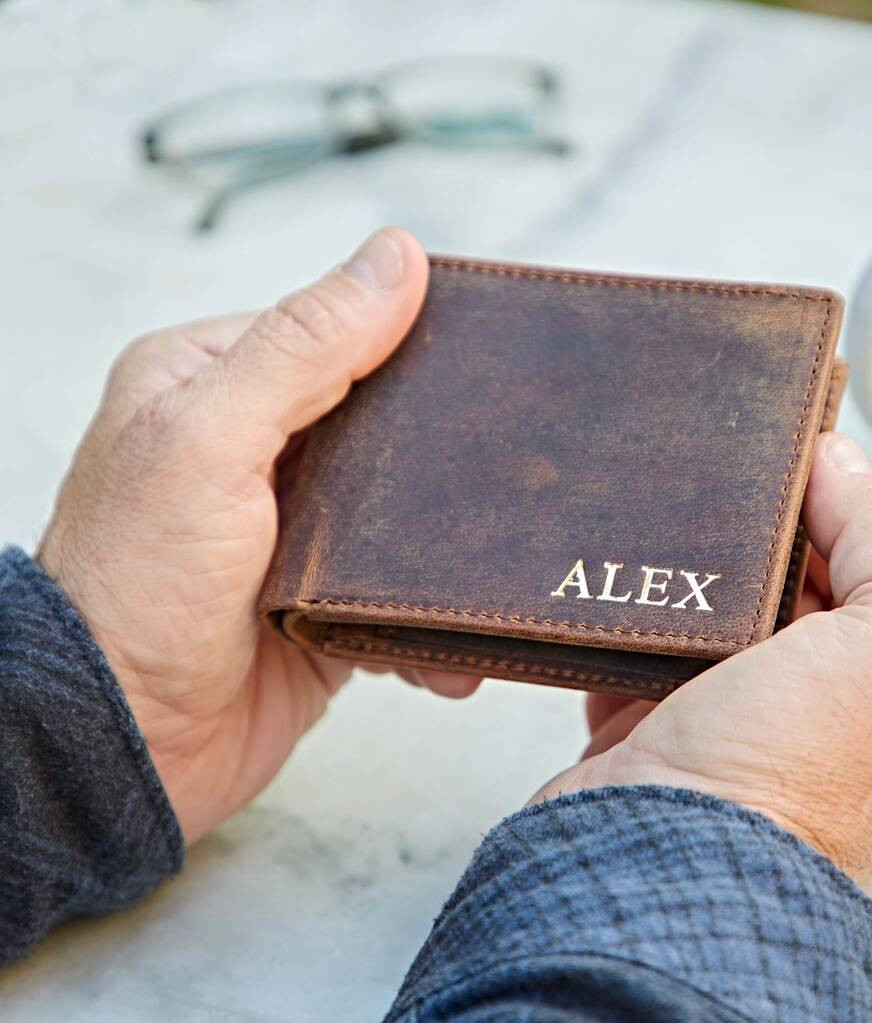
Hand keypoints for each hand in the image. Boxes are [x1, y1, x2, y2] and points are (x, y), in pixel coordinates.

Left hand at [38, 228, 480, 844]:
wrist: (125, 744)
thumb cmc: (138, 588)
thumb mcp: (210, 440)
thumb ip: (302, 348)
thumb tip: (395, 257)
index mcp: (211, 382)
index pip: (330, 330)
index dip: (407, 334)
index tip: (487, 345)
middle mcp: (252, 447)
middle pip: (377, 415)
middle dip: (442, 440)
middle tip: (518, 448)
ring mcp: (291, 524)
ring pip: (399, 500)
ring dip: (447, 532)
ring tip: (503, 545)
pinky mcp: (323, 595)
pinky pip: (398, 581)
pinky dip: (430, 609)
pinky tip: (453, 640)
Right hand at [534, 433, 871, 879]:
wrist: (658, 860)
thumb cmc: (793, 778)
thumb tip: (841, 465)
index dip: (842, 509)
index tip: (791, 466)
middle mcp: (827, 716)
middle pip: (795, 588)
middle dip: (763, 541)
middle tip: (724, 497)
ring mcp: (738, 725)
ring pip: (716, 615)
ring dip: (693, 576)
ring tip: (669, 533)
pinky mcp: (658, 731)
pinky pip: (646, 652)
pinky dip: (636, 624)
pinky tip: (625, 595)